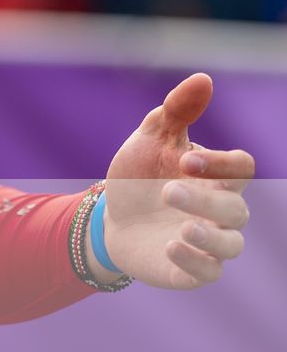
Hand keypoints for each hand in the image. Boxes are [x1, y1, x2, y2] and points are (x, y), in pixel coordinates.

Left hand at [101, 74, 252, 290]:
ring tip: (182, 228)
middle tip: (167, 190)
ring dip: (210, 237)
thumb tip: (203, 79)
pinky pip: (208, 272)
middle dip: (205, 200)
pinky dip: (194, 262)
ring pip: (231, 244)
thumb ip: (176, 111)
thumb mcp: (150, 139)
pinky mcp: (190, 270)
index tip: (185, 158)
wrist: (109, 217)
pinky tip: (170, 247)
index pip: (242, 168)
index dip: (222, 163)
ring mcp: (208, 242)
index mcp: (216, 176)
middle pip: (236, 208)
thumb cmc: (138, 174)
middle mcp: (220, 210)